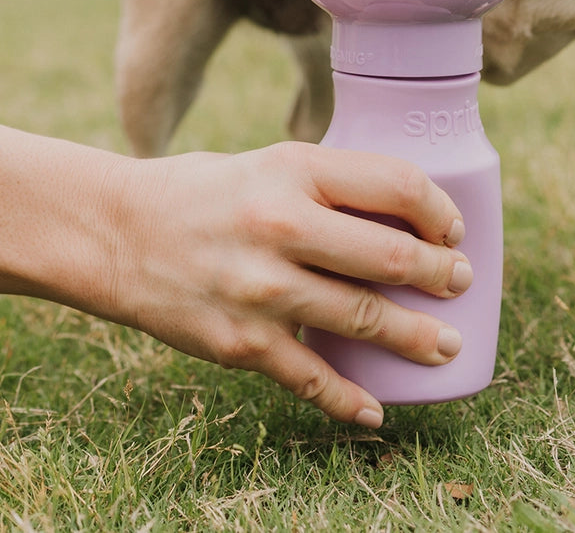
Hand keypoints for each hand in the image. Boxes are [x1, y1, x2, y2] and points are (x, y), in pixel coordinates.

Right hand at [108, 142, 471, 425]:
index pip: (395, 184)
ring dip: (416, 337)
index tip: (451, 228)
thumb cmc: (200, 192)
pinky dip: (350, 400)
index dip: (438, 209)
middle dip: (441, 275)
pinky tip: (376, 411)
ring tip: (445, 343)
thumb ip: (329, 185)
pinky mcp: (240, 342)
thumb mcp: (269, 163)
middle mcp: (281, 225)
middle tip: (461, 282)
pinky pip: (311, 377)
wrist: (114, 233)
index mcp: (293, 168)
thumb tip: (404, 216)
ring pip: (364, 319)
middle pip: (391, 257)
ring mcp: (261, 289)